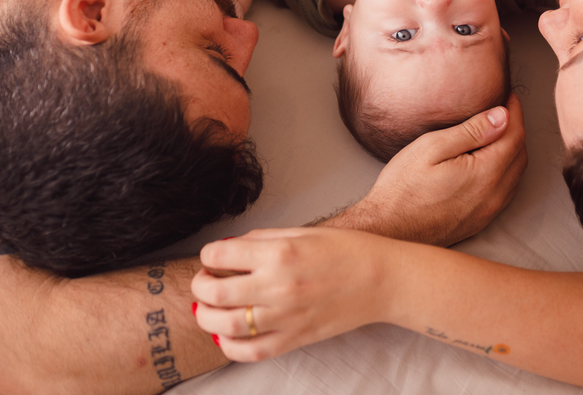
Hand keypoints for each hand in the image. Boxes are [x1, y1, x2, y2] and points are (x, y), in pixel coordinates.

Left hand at [192, 227, 395, 361]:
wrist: (382, 279)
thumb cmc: (347, 250)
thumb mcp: (303, 231)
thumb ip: (263, 238)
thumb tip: (230, 248)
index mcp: (280, 252)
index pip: (220, 255)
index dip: (209, 254)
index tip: (212, 257)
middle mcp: (279, 285)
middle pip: (216, 292)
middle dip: (200, 286)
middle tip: (203, 281)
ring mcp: (287, 316)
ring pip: (227, 325)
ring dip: (206, 318)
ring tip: (206, 309)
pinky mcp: (296, 338)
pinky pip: (252, 351)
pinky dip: (230, 347)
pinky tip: (224, 336)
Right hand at [329, 94, 527, 245]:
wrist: (389, 230)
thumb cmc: (403, 189)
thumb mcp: (432, 148)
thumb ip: (471, 131)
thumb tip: (502, 116)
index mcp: (486, 173)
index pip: (514, 135)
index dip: (514, 112)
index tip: (507, 97)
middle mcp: (494, 195)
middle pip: (520, 154)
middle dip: (515, 129)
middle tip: (503, 111)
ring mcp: (488, 211)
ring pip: (515, 174)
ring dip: (512, 151)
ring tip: (497, 132)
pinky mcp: (480, 221)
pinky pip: (506, 191)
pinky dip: (506, 171)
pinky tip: (490, 163)